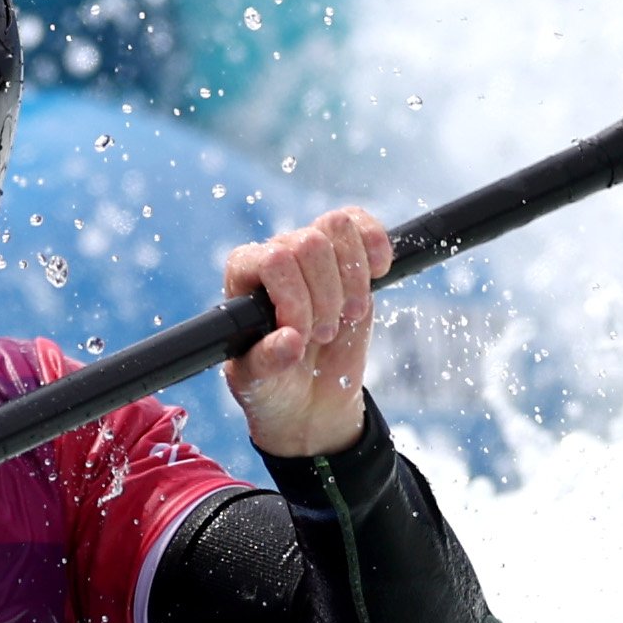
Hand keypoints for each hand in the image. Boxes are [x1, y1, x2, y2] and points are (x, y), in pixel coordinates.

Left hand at [219, 204, 390, 463]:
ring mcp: (313, 254)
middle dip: (326, 296)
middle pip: (309, 242)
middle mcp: (276, 255)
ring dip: (352, 277)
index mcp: (244, 275)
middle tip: (324, 335)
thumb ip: (267, 361)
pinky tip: (378, 273)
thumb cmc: (272, 386)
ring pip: (338, 226)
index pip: (274, 259)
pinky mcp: (348, 257)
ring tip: (348, 314)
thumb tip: (289, 340)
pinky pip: (361, 223)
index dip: (295, 298)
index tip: (301, 336)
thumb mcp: (258, 382)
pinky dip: (376, 244)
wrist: (308, 398)